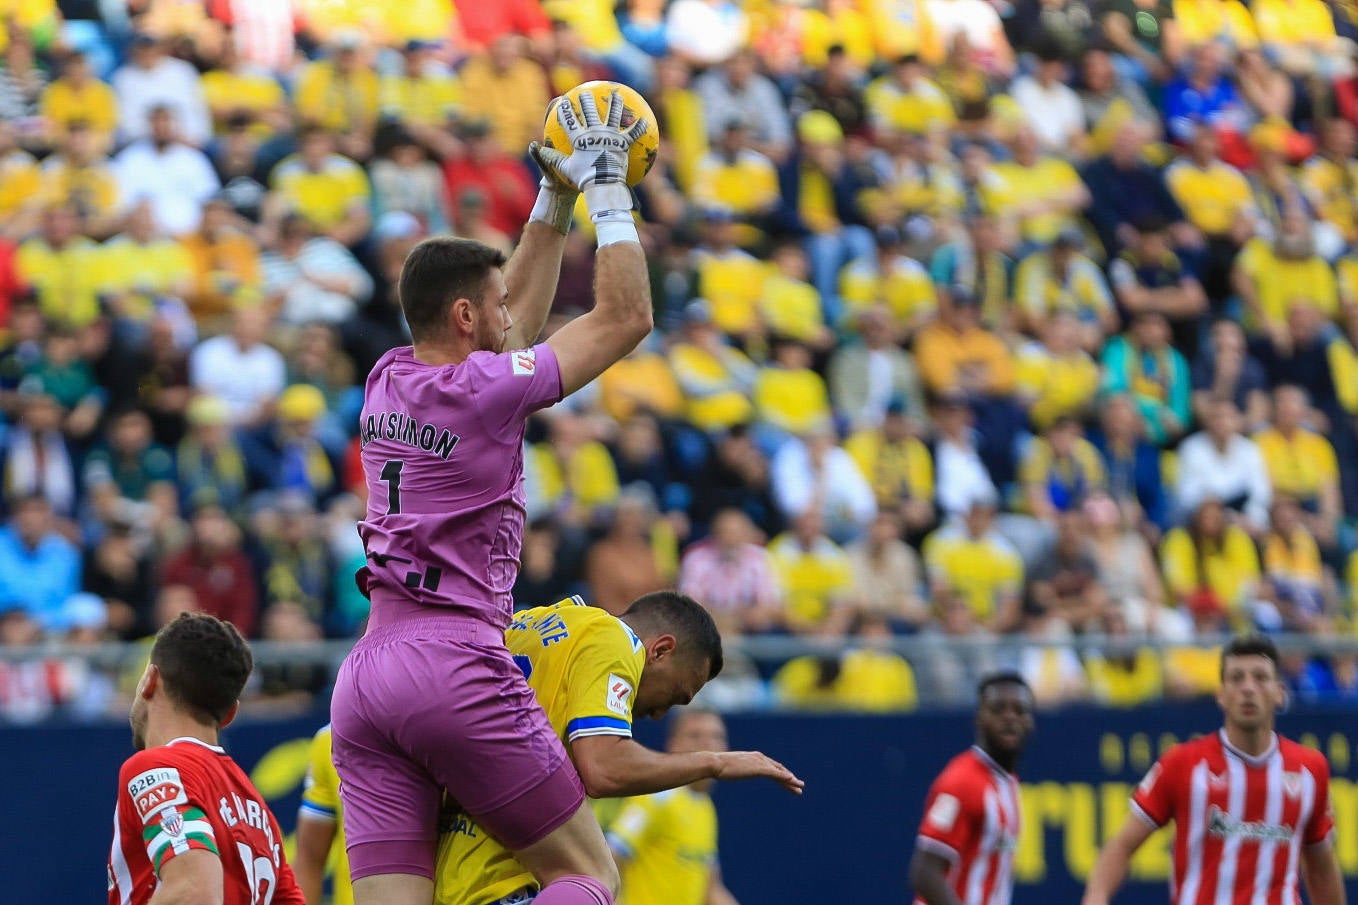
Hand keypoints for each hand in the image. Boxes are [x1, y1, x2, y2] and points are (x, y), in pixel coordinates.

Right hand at [530, 89, 648, 194]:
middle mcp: (595, 133)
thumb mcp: (565, 168)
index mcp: (580, 138)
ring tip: (616, 94)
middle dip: (586, 100)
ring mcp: (610, 137)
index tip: (563, 101)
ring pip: (613, 114)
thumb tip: (537, 149)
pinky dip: (639, 127)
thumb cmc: (583, 179)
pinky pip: (633, 133)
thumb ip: (551, 158)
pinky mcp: (623, 144)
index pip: (569, 120)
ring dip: (614, 103)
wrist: (603, 185)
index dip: (564, 110)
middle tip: (585, 93)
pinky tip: (645, 120)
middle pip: (589, 111)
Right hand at [713, 751, 805, 793]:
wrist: (715, 764)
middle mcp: (759, 758)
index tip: (789, 781)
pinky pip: (775, 774)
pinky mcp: (758, 769)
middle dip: (790, 778)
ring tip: (800, 787)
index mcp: (754, 757)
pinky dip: (784, 778)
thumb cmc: (720, 767)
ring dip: (791, 780)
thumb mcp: (732, 769)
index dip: (782, 774)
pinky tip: (792, 781)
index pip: (772, 766)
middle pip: (779, 769)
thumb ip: (736, 769)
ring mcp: (759, 762)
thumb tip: (730, 772)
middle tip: (800, 786)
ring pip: (780, 773)